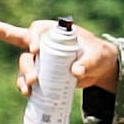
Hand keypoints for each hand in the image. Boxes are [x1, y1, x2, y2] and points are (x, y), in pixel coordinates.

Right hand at [0, 19, 119, 94]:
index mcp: (54, 32)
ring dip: (24, 78)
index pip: (36, 30)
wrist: (99, 70)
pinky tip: (28, 93)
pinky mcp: (43, 74)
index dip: (32, 37)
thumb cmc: (97, 54)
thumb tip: (76, 72)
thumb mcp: (96, 55)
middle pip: (27, 51)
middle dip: (26, 65)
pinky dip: (26, 86)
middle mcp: (43, 44)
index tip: (35, 49)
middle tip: (33, 78)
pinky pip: (29, 79)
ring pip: (26, 66)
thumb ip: (88, 62)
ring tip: (28, 90)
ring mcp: (41, 60)